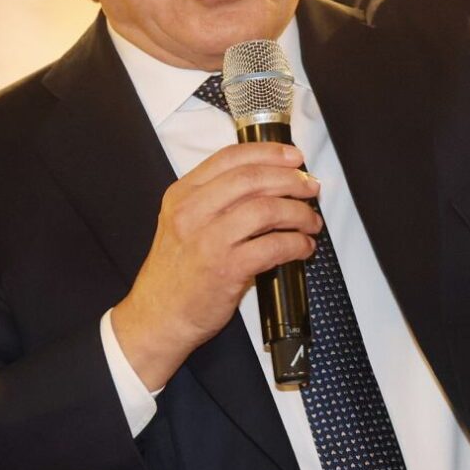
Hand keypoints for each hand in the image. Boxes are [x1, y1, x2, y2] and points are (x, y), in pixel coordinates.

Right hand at [111, 142, 320, 389]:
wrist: (158, 316)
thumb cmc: (178, 271)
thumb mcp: (184, 222)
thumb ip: (218, 199)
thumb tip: (271, 182)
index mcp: (183, 194)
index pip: (230, 158)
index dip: (268, 153)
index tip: (294, 157)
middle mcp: (192, 212)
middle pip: (252, 179)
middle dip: (290, 180)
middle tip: (310, 188)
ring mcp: (208, 240)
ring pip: (266, 210)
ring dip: (298, 213)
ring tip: (311, 221)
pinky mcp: (226, 269)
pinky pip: (273, 247)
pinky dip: (296, 244)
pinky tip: (303, 247)